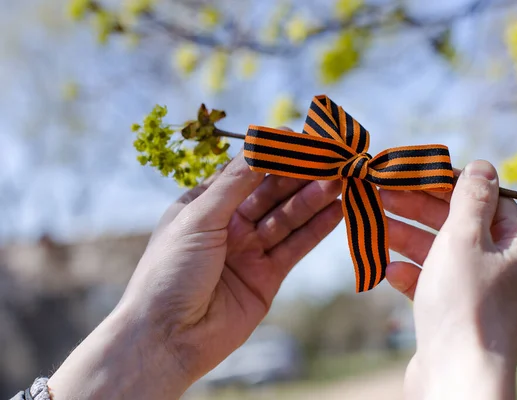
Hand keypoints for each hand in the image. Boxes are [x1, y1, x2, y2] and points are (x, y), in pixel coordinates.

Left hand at [48, 150, 342, 398]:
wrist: (169, 339)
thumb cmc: (170, 272)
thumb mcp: (198, 218)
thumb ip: (235, 183)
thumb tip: (262, 142)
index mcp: (206, 205)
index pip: (247, 171)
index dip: (274, 154)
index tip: (303, 138)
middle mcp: (230, 225)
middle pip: (272, 193)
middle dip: (300, 175)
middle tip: (331, 159)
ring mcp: (250, 251)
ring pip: (288, 218)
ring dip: (313, 199)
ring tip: (341, 181)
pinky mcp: (268, 276)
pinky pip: (296, 246)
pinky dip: (317, 229)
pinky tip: (337, 210)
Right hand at [381, 160, 516, 398]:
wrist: (456, 379)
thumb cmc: (465, 304)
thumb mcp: (464, 238)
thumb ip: (470, 198)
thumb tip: (481, 165)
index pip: (485, 200)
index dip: (448, 182)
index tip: (412, 172)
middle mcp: (503, 269)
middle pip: (457, 225)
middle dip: (417, 208)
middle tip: (380, 193)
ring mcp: (478, 294)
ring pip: (440, 254)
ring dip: (406, 237)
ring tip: (372, 224)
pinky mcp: (455, 315)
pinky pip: (432, 284)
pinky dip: (410, 273)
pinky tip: (388, 270)